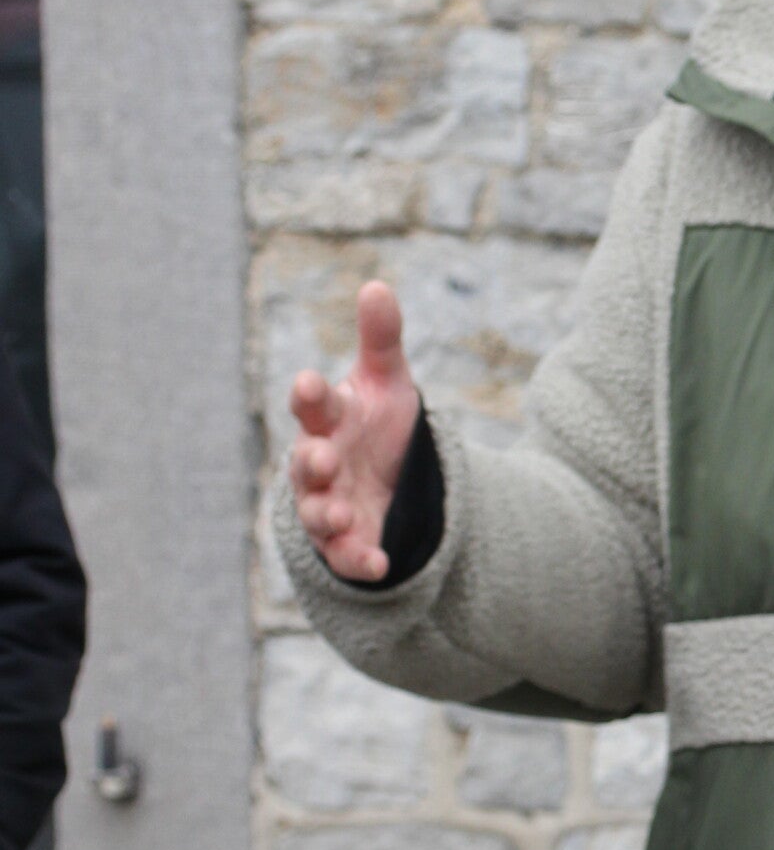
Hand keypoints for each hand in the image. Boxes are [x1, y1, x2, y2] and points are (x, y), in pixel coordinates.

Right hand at [288, 282, 419, 583]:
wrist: (389, 476)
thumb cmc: (376, 421)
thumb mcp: (388, 379)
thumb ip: (381, 338)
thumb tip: (377, 285)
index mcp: (328, 418)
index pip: (313, 404)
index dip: (309, 394)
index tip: (310, 383)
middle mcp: (321, 461)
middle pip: (307, 462)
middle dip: (313, 461)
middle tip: (324, 457)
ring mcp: (328, 503)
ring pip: (316, 512)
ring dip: (325, 514)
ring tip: (339, 515)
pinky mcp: (345, 541)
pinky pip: (345, 554)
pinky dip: (357, 560)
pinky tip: (379, 564)